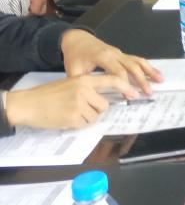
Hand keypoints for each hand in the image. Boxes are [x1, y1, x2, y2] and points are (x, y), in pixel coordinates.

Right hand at [5, 74, 139, 129]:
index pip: (112, 81)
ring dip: (86, 117)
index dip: (125, 88)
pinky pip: (85, 124)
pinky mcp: (74, 118)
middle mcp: (85, 90)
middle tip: (79, 108)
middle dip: (95, 109)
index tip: (135, 93)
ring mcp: (80, 104)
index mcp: (85, 80)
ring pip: (95, 116)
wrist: (28, 103)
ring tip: (70, 111)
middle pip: (104, 105)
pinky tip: (66, 118)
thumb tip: (105, 97)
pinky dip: (78, 124)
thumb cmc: (48, 94)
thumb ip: (87, 88)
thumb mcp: (70, 83)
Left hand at [61, 30, 161, 94]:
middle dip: (141, 80)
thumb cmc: (74, 55)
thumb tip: (93, 96)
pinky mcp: (122, 53)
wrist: (76, 39)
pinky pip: (137, 59)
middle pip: (132, 67)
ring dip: (149, 71)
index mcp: (103, 57)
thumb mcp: (73, 70)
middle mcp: (115, 54)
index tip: (130, 96)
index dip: (125, 84)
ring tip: (160, 80)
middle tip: (148, 92)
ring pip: (138, 61)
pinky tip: (155, 73)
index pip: (118, 72)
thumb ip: (84, 82)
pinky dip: (147, 66)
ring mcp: (120, 52)